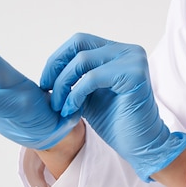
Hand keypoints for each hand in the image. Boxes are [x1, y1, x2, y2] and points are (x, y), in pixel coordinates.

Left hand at [40, 33, 185, 180]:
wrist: (139, 145)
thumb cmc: (115, 122)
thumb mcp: (87, 95)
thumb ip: (74, 79)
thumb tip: (48, 72)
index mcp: (117, 51)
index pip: (79, 41)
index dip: (57, 59)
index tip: (45, 82)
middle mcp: (127, 50)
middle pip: (78, 43)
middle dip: (56, 66)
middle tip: (47, 90)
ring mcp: (132, 60)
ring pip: (81, 61)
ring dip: (63, 84)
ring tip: (58, 106)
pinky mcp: (134, 75)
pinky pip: (91, 78)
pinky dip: (75, 94)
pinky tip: (71, 110)